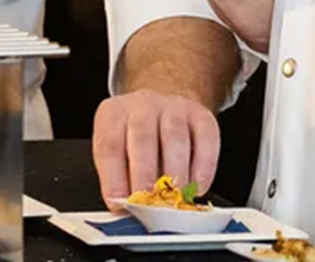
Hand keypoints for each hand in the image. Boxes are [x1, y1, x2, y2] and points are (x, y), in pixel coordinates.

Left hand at [92, 89, 220, 209]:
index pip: (110, 144)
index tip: (119, 203)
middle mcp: (143, 105)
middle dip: (144, 173)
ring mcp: (174, 106)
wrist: (164, 110)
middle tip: (147, 201)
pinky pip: (205, 139)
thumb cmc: (136, 140)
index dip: (113, 177)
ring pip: (175, 136)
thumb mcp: (118, 154)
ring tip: (173, 197)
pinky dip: (203, 167)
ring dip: (174, 172)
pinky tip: (197, 186)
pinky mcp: (201, 115)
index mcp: (114, 114)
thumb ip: (119, 178)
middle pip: (142, 137)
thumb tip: (125, 209)